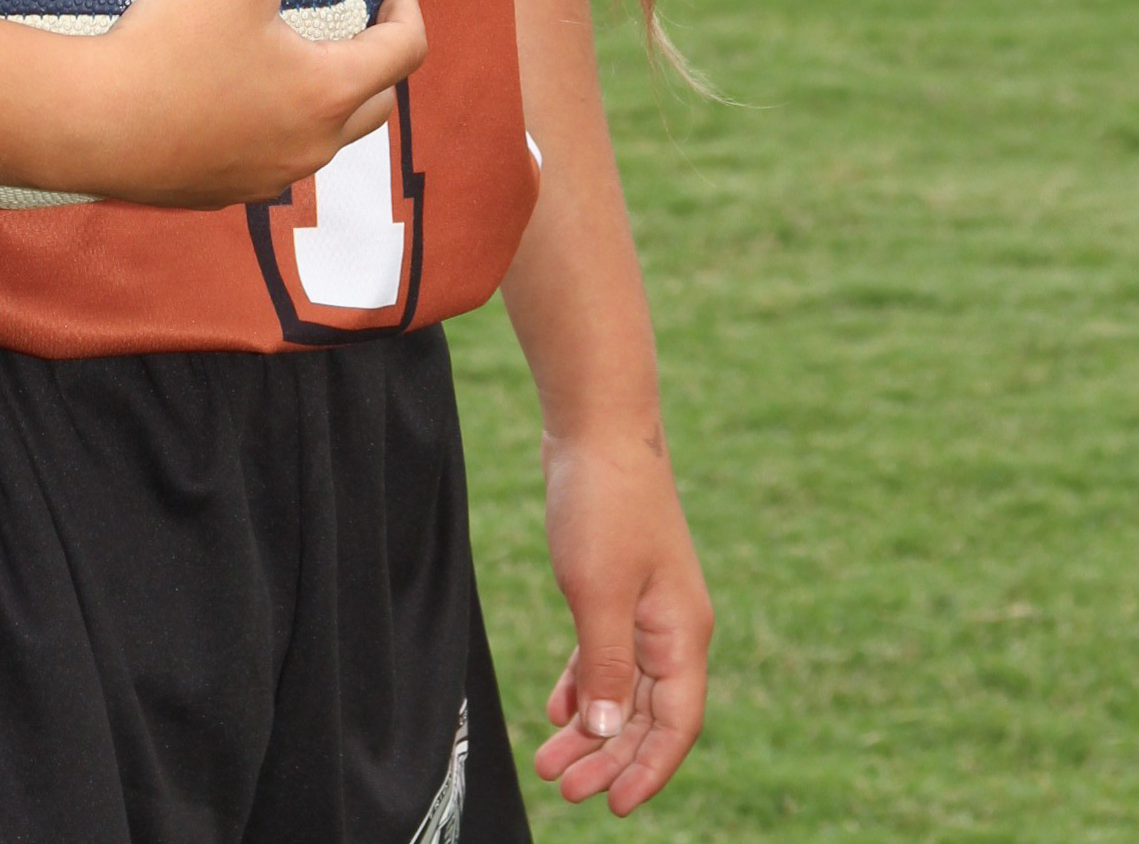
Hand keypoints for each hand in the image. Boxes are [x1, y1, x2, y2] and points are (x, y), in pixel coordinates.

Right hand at [77, 0, 425, 208]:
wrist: (87, 124)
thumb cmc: (168, 46)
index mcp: (327, 93)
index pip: (404, 49)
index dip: (406, 2)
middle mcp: (311, 146)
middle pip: (376, 100)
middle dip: (378, 51)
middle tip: (359, 10)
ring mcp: (269, 177)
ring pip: (326, 133)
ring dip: (331, 90)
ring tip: (301, 48)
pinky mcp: (226, 190)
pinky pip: (276, 155)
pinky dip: (282, 121)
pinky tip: (244, 90)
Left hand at [533, 426, 711, 813]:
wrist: (596, 426)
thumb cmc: (604, 503)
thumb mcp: (598, 592)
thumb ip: (605, 665)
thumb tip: (606, 733)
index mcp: (681, 633)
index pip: (676, 725)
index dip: (649, 770)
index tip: (614, 807)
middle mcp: (672, 627)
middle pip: (646, 714)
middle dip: (608, 757)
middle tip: (563, 790)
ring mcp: (646, 606)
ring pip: (622, 687)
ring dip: (590, 728)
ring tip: (549, 764)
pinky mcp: (617, 585)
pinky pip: (605, 653)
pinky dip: (583, 683)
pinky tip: (557, 710)